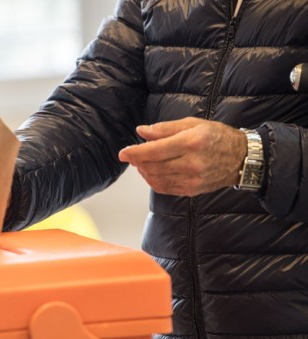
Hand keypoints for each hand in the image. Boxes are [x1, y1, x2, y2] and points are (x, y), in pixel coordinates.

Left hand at [118, 117, 246, 195]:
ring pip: (155, 179)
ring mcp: (191, 179)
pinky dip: (153, 181)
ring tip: (143, 163)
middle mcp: (191, 163)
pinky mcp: (191, 190)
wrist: (241, 159)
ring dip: (144, 171)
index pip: (154, 150)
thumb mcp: (192, 124)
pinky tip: (153, 173)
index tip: (122, 153)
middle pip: (152, 166)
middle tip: (133, 155)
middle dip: (137, 162)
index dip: (134, 153)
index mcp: (190, 142)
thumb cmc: (216, 137)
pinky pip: (164, 188)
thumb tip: (141, 131)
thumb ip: (164, 129)